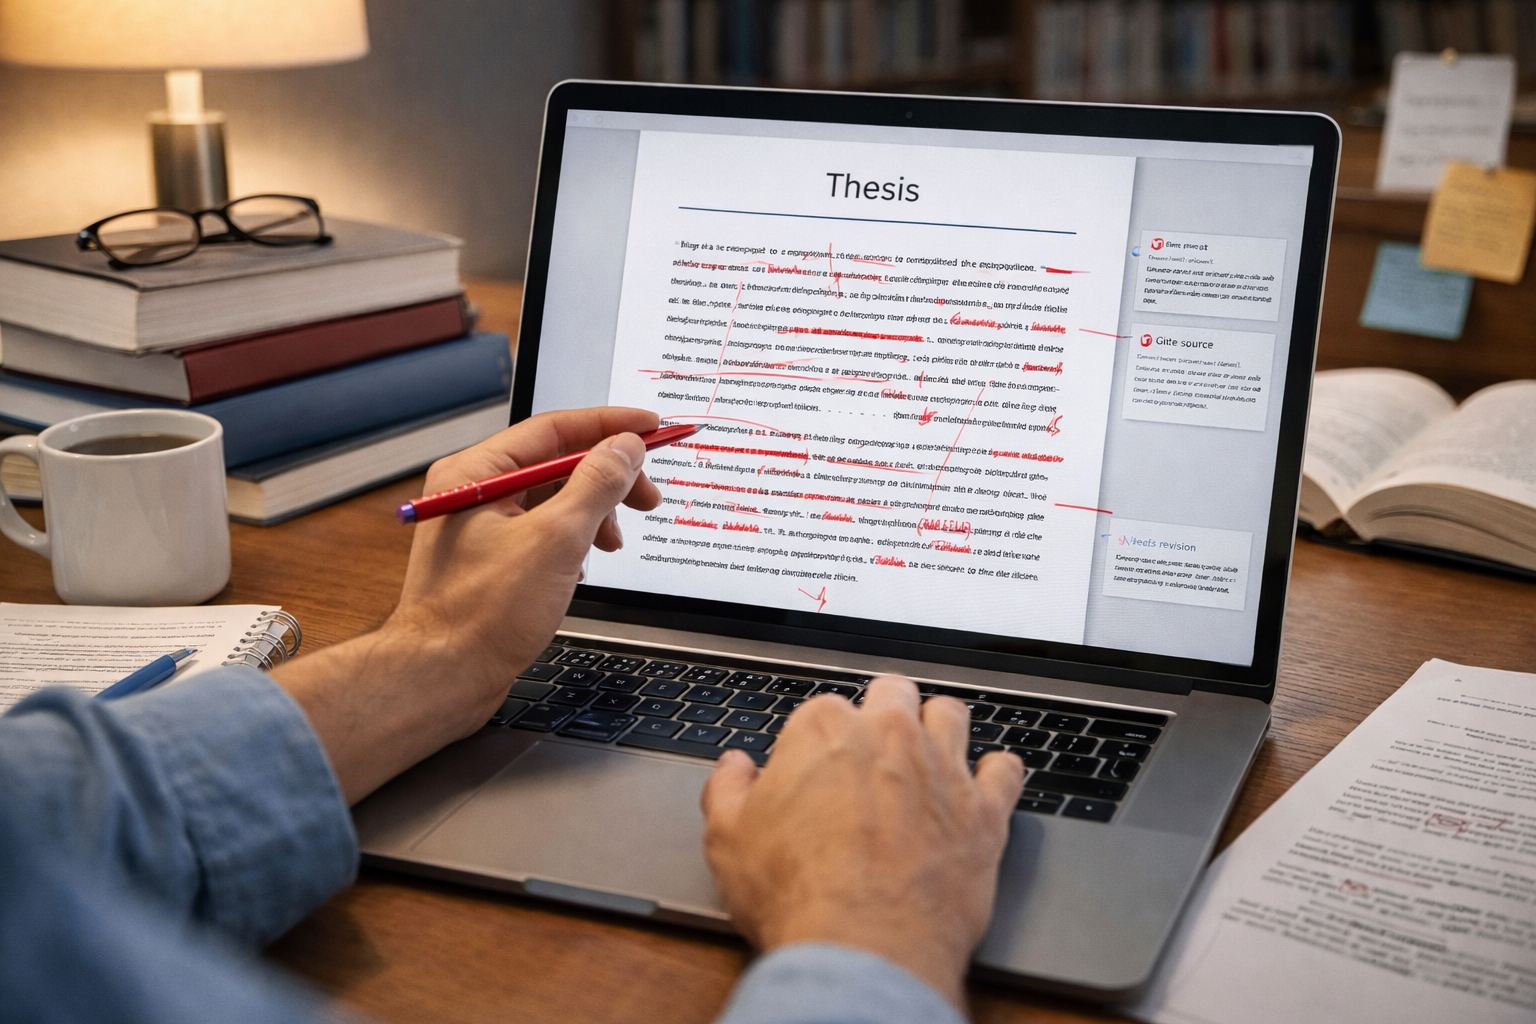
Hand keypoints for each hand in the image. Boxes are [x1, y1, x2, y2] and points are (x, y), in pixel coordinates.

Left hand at [273, 406, 660, 802]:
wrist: (444, 677)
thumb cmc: (481, 615)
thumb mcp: (555, 541)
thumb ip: (596, 485)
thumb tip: (625, 448)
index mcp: (476, 472)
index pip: (554, 429)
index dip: (609, 426)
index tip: (650, 427)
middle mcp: (474, 491)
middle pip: (558, 463)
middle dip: (608, 479)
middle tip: (647, 497)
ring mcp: (482, 525)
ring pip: (555, 499)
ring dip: (595, 513)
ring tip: (615, 541)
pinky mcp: (493, 557)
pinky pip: (545, 530)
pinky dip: (575, 540)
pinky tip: (585, 564)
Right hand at [700, 675, 1023, 1007]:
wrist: (865, 948)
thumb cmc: (798, 895)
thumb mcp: (727, 841)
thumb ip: (727, 790)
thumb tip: (734, 769)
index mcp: (824, 730)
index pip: (821, 710)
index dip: (815, 743)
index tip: (812, 771)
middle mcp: (889, 735)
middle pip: (891, 694)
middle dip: (881, 714)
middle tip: (871, 753)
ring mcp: (942, 768)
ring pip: (950, 715)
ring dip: (938, 729)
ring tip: (927, 756)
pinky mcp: (985, 810)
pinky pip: (1005, 769)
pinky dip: (995, 774)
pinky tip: (983, 785)